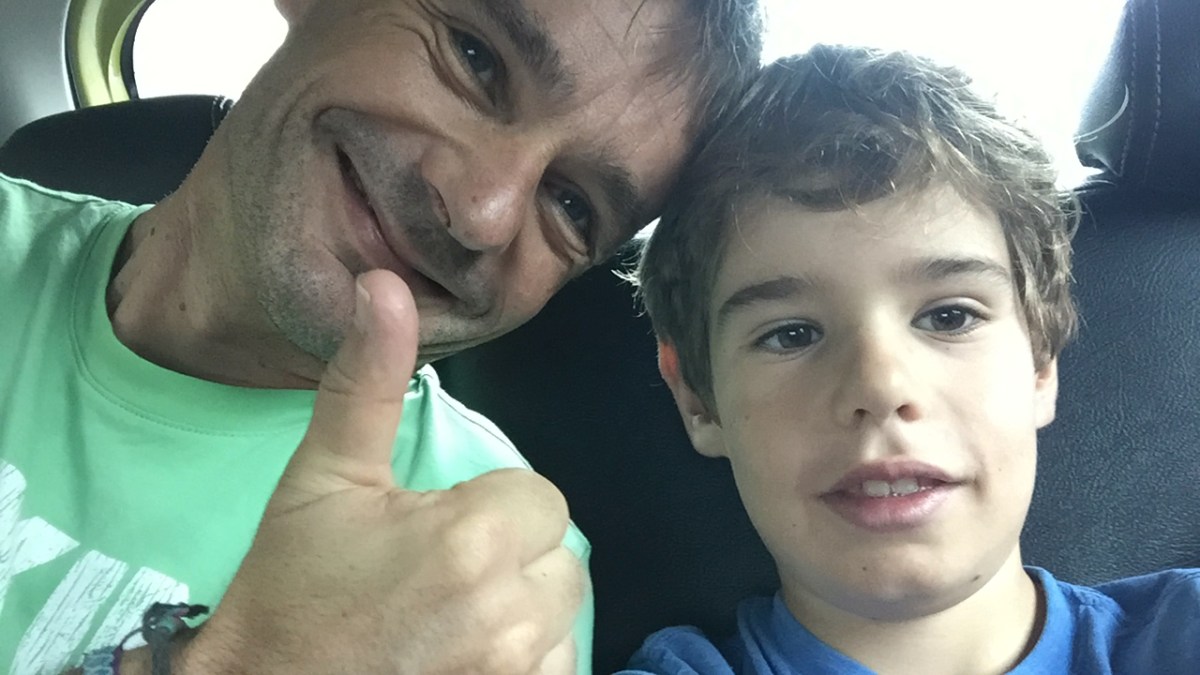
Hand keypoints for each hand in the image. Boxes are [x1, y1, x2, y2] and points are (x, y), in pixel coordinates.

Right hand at [180, 270, 582, 673]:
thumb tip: (385, 285)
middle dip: (509, 554)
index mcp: (473, 539)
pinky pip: (555, 665)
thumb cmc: (290, 593)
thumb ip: (368, 382)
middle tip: (435, 572)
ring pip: (561, 611)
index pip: (537, 496)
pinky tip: (464, 651)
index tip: (432, 527)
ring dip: (521, 607)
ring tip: (448, 614)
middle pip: (557, 553)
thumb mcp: (324, 478)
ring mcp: (516, 670)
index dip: (487, 506)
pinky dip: (524, 657)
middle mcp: (510, 611)